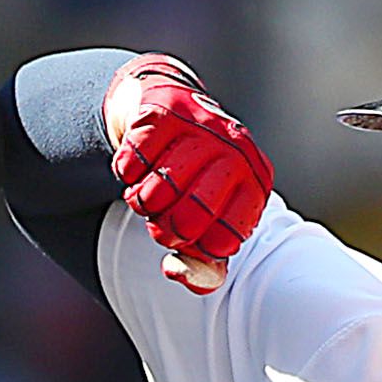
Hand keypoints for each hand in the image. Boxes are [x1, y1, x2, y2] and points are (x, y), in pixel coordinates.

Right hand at [102, 55, 273, 294]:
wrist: (169, 109)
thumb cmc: (192, 174)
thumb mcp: (207, 219)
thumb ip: (200, 262)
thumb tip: (177, 272)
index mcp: (254, 182)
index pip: (224, 239)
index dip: (195, 248)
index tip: (187, 237)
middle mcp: (236, 151)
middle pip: (190, 218)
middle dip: (164, 230)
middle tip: (160, 219)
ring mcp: (202, 127)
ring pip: (157, 192)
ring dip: (140, 200)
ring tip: (148, 191)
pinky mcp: (165, 112)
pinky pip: (132, 165)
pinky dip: (126, 173)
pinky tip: (139, 164)